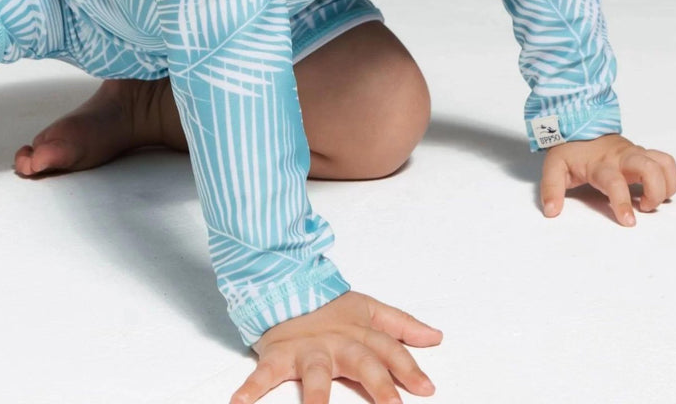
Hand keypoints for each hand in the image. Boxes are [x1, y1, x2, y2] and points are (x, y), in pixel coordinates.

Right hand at [230, 291, 441, 403]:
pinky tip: (239, 403)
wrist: (285, 284)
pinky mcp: (278, 355)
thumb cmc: (328, 306)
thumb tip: (436, 337)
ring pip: (315, 375)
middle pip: (362, 363)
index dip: (408, 368)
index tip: (426, 390)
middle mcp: (336, 343)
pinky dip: (250, 388)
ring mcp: (307, 350)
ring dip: (316, 399)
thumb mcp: (369, 310)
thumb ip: (402, 325)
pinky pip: (263, 373)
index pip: (389, 350)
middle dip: (379, 386)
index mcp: (358, 333)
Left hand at [540, 133, 675, 225]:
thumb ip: (551, 189)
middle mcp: (622, 158)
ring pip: (663, 163)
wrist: (578, 124)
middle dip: (655, 191)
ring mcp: (635, 154)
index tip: (629, 221)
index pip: (615, 183)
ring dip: (666, 186)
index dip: (623, 202)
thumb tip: (551, 211)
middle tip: (645, 207)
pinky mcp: (644, 154)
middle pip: (649, 168)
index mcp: (600, 164)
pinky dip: (670, 178)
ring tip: (652, 201)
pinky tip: (660, 191)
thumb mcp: (554, 167)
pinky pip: (666, 162)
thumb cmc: (570, 150)